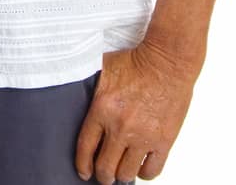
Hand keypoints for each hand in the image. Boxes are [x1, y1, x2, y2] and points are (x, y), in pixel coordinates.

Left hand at [74, 42, 198, 182]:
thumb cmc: (137, 61)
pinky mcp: (164, 141)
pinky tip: (140, 166)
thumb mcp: (102, 68)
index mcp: (102, 109)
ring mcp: (143, 136)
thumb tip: (68, 83)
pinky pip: (152, 170)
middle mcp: (121, 127)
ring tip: (121, 170)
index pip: (85, 148)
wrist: (168, 62)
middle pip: (105, 167)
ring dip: (121, 175)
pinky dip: (144, 173)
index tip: (83, 172)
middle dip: (102, 175)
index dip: (82, 165)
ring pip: (126, 173)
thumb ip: (86, 82)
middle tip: (103, 174)